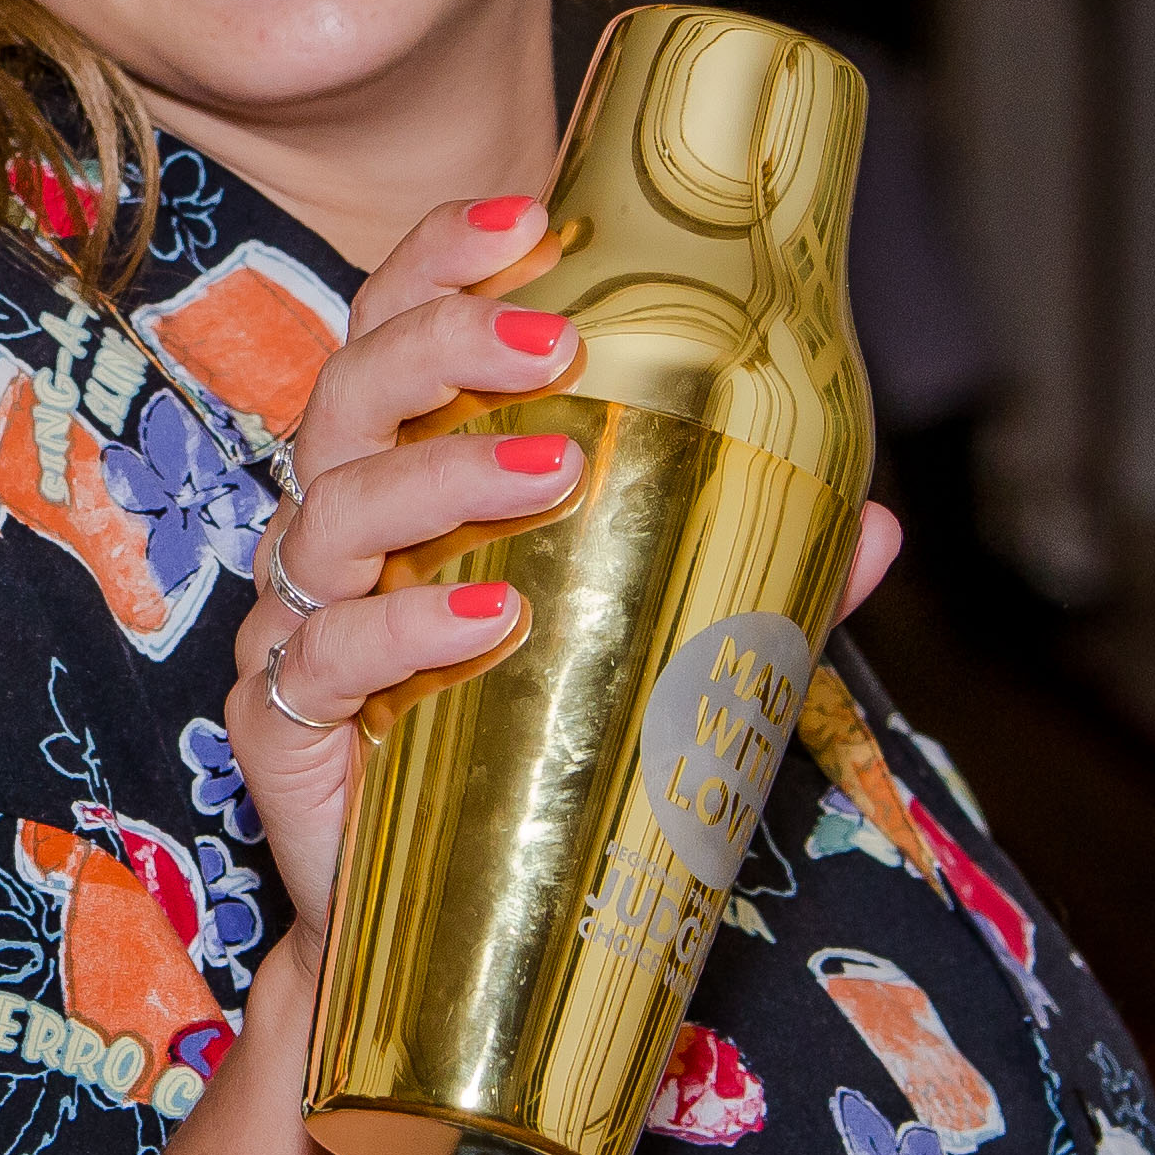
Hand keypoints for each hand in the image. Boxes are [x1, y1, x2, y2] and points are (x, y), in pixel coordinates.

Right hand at [225, 200, 903, 927]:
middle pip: (348, 390)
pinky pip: (324, 654)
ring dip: (442, 473)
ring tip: (559, 469)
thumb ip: (745, 587)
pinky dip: (405, 632)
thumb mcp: (647, 652)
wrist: (427, 937)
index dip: (442, 259)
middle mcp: (336, 531)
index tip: (530, 217)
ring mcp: (298, 622)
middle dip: (444, 339)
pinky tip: (492, 622)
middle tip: (557, 335)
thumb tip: (876, 530)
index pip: (395, 329)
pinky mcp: (279, 722)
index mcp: (403, 476)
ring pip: (333, 508)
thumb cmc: (520, 755)